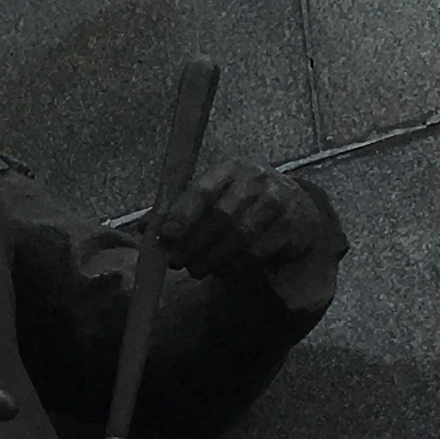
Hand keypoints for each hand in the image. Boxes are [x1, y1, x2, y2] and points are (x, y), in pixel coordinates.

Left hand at [153, 162, 346, 306]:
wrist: (295, 207)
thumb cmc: (240, 202)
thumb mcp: (211, 197)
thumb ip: (177, 210)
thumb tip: (144, 229)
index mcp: (229, 169)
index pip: (202, 190)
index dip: (182, 215)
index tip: (166, 237)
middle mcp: (256, 180)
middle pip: (221, 216)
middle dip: (195, 243)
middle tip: (177, 261)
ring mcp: (278, 202)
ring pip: (240, 237)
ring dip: (213, 258)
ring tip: (197, 269)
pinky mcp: (292, 227)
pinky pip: (258, 253)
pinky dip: (235, 266)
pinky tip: (223, 269)